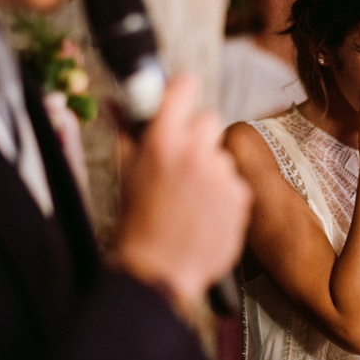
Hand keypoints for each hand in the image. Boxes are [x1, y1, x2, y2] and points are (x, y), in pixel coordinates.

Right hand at [113, 76, 250, 308]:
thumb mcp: (126, 173)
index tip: (180, 98)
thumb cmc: (137, 222)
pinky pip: (235, 183)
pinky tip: (205, 214)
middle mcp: (194, 152)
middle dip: (198, 137)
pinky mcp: (240, 197)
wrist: (159, 271)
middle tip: (183, 161)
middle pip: (209, 120)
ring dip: (211, 170)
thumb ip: (126, 132)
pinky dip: (224, 195)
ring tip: (191, 198)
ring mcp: (221, 175)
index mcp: (162, 141)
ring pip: (222, 156)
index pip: (184, 87)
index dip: (182, 91)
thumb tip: (118, 103)